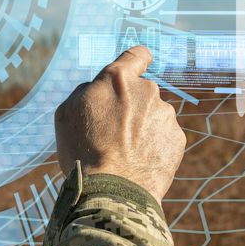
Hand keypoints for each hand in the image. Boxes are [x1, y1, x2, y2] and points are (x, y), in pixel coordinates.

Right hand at [54, 45, 185, 201]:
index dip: (136, 60)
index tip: (138, 64)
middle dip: (131, 106)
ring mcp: (166, 115)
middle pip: (142, 92)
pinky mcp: (177, 139)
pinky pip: (164, 138)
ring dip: (142, 129)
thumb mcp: (67, 113)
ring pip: (153, 116)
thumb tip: (97, 89)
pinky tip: (138, 163)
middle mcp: (147, 90)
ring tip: (124, 154)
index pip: (136, 55)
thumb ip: (86, 92)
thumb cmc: (83, 150)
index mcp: (118, 79)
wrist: (112, 190)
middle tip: (113, 132)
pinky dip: (154, 147)